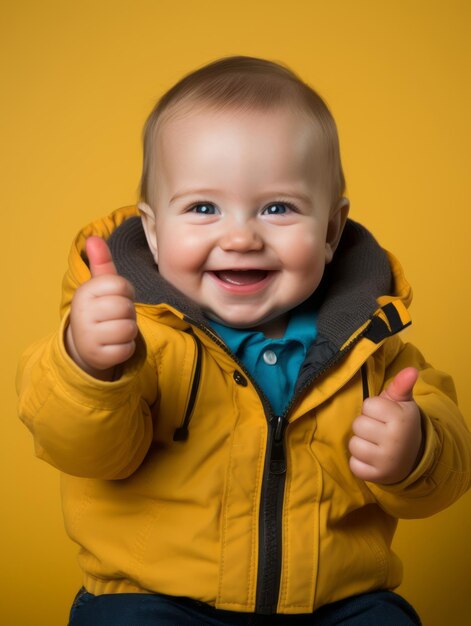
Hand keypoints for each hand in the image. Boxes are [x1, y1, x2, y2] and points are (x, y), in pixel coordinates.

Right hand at [65, 236, 137, 378]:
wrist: (84, 344)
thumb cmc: (100, 309)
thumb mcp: (100, 286)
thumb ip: (101, 262)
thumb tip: (93, 238)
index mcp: (85, 292)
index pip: (122, 285)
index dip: (126, 292)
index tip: (116, 297)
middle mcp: (82, 313)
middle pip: (126, 308)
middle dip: (128, 313)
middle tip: (117, 316)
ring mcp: (88, 336)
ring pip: (129, 329)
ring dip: (129, 331)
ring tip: (116, 330)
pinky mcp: (98, 356)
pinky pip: (127, 349)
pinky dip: (127, 348)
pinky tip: (115, 345)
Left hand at [349, 367, 422, 483]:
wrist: (412, 458)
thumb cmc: (400, 424)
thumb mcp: (402, 403)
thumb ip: (401, 385)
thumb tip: (411, 370)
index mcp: (401, 419)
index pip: (368, 405)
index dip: (373, 409)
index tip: (384, 416)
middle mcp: (395, 440)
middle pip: (358, 425)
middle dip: (365, 426)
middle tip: (378, 431)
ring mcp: (386, 460)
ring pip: (353, 444)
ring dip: (360, 444)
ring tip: (374, 444)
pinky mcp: (376, 476)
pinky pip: (354, 464)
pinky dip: (359, 462)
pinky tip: (371, 459)